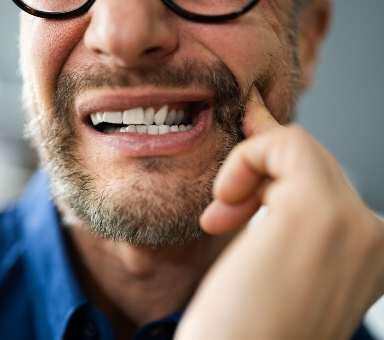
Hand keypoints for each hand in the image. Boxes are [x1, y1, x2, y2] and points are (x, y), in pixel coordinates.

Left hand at [175, 87, 383, 339]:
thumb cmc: (243, 328)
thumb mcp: (272, 260)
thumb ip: (280, 203)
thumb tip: (265, 139)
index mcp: (369, 255)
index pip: (328, 182)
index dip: (282, 161)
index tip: (252, 146)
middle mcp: (374, 239)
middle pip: (312, 166)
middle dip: (258, 178)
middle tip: (222, 213)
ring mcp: (352, 224)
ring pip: (298, 149)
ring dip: (248, 174)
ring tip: (220, 219)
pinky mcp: (316, 211)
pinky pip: (284, 145)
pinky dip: (245, 160)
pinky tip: (223, 202)